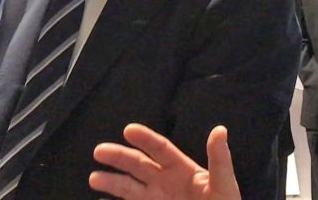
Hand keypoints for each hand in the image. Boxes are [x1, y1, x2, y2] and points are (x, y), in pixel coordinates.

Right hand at [88, 123, 240, 199]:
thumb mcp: (224, 184)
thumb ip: (219, 159)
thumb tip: (220, 129)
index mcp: (182, 169)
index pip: (160, 149)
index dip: (145, 138)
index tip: (128, 129)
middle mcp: (164, 182)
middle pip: (139, 165)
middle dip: (119, 156)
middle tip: (99, 150)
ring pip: (129, 188)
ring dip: (111, 181)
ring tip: (93, 178)